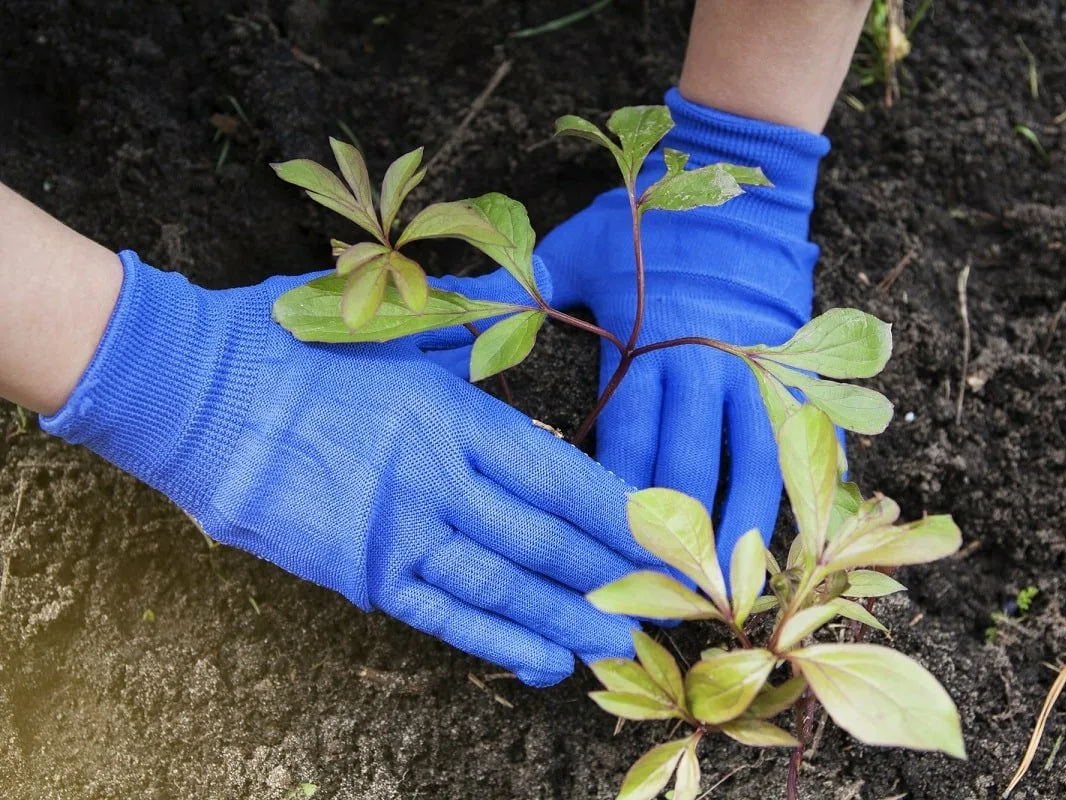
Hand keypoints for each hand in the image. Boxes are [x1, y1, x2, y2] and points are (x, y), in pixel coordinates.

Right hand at [42, 251, 654, 686]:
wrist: (185, 391)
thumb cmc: (284, 345)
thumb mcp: (384, 319)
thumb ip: (464, 317)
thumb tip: (527, 282)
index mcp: (451, 412)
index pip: (558, 473)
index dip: (617, 513)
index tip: (666, 537)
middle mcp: (437, 477)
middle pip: (545, 539)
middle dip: (612, 575)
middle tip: (667, 604)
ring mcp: (397, 530)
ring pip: (503, 586)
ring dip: (569, 618)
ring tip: (623, 644)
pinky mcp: (356, 571)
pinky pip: (440, 614)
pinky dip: (496, 640)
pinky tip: (543, 659)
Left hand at [536, 89, 829, 568]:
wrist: (735, 188)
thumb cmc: (646, 225)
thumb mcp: (577, 247)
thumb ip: (520, 287)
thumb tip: (448, 299)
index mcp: (644, 346)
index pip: (626, 440)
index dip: (612, 501)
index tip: (596, 555)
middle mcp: (701, 367)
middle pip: (684, 468)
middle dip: (668, 539)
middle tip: (653, 601)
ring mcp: (755, 373)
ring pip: (750, 466)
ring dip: (735, 530)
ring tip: (723, 588)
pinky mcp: (792, 374)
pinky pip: (801, 442)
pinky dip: (794, 488)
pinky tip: (782, 535)